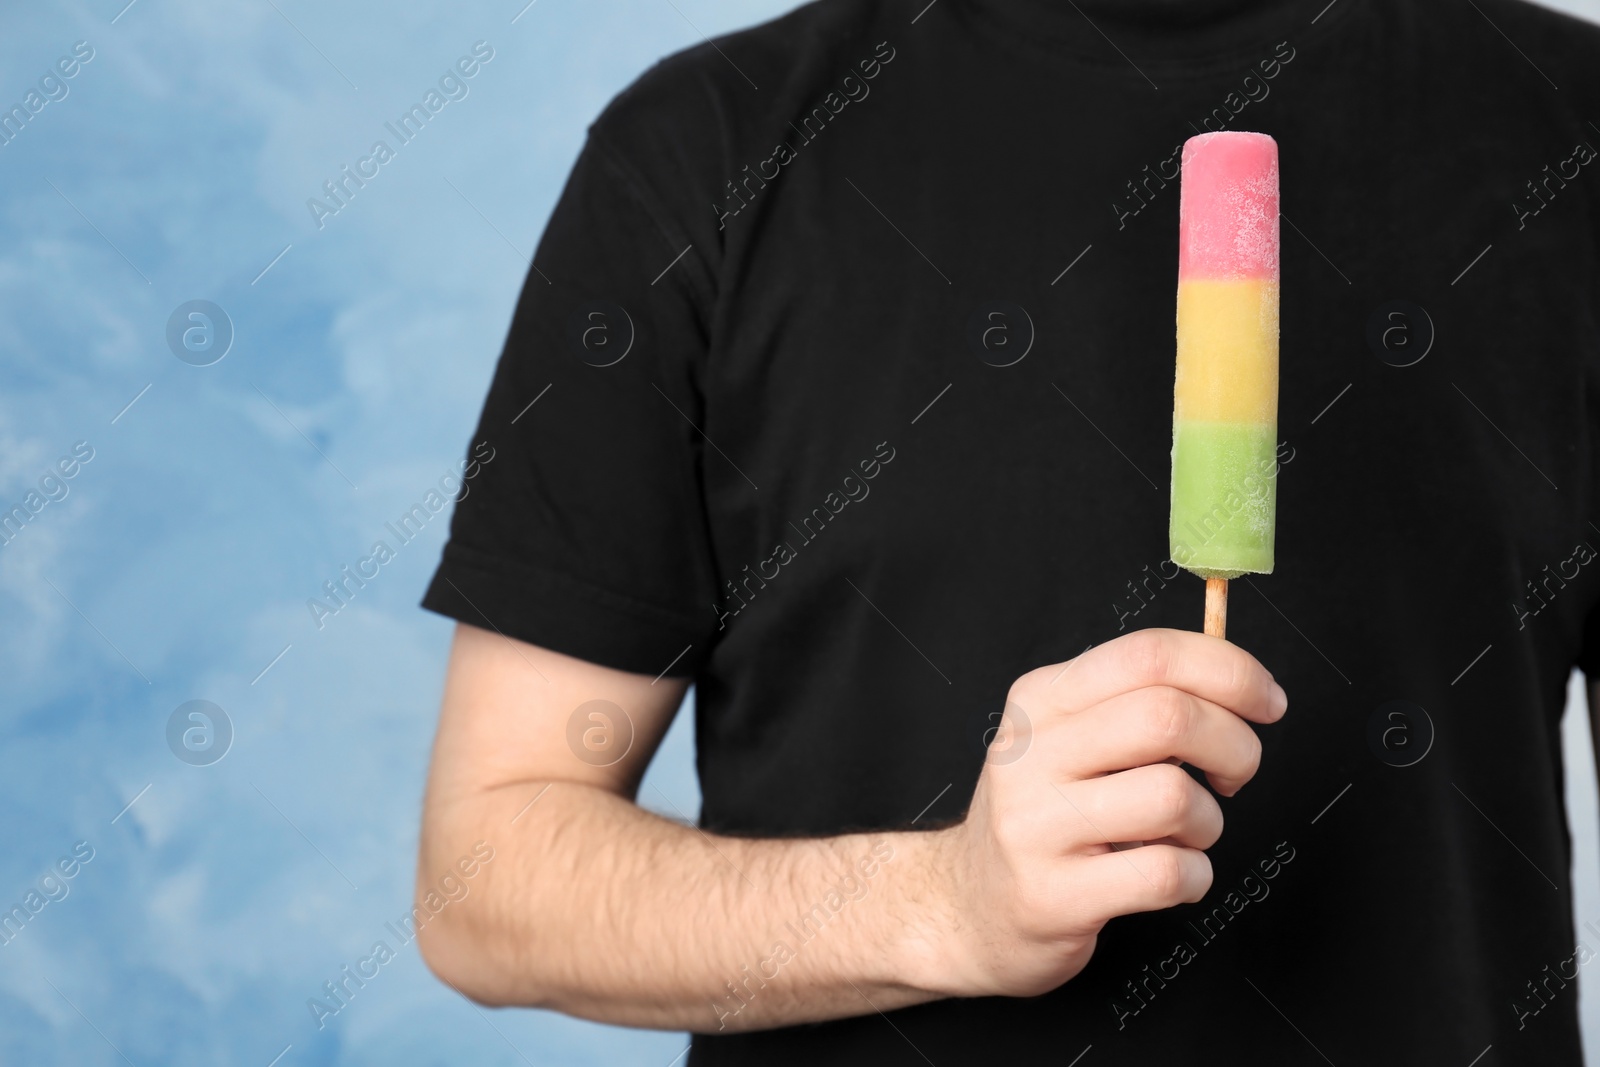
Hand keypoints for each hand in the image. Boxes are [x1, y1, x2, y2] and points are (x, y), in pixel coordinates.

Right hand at [918, 629, 1287, 998]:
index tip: (1267, 702)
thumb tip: (1236, 679)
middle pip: (1169, 716)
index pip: (1149, 654)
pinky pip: (1166, 873)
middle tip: (1234, 774)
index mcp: (1042, 698)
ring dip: (1209, 822)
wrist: (969, 905)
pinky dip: (1195, 876)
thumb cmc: (1046, 815)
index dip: (1230, 671)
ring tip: (1186, 834)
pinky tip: (1173, 876)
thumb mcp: (1069, 735)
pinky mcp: (1053, 894)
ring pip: (1174, 797)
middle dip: (1236, 746)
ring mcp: (1037, 825)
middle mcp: (1032, 753)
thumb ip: (1137, 699)